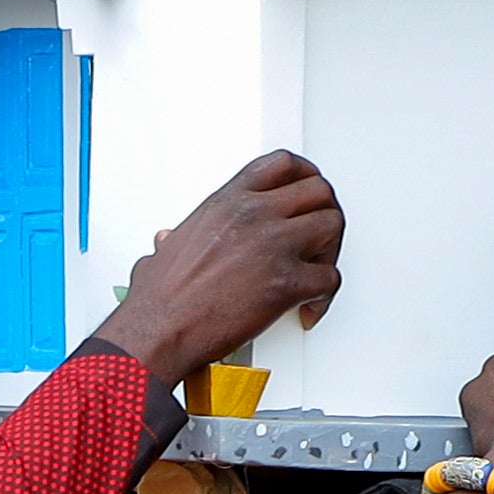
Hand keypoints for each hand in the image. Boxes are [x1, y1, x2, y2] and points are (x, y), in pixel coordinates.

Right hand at [96, 152, 343, 389]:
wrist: (162, 329)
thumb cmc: (162, 297)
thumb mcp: (167, 249)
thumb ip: (175, 238)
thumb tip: (168, 241)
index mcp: (228, 202)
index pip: (282, 164)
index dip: (304, 173)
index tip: (308, 185)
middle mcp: (254, 216)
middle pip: (318, 190)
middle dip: (324, 210)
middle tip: (318, 233)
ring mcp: (274, 247)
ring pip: (332, 225)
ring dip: (329, 249)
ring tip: (315, 267)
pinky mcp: (287, 283)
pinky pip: (330, 279)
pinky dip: (325, 296)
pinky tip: (309, 305)